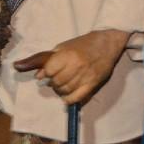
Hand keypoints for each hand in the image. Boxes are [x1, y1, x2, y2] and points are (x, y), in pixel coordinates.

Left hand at [13, 29, 128, 104]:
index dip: (45, 73)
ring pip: (66, 90)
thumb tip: (37, 75)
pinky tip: (66, 97)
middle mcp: (76, 66)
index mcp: (67, 54)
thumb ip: (49, 59)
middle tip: (53, 80)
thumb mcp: (64, 47)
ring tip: (60, 85)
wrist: (106, 44)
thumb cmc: (82, 44)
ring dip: (60, 90)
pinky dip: (69, 99)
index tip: (45, 74)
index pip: (49, 70)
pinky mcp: (92, 85)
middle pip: (57, 82)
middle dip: (52, 82)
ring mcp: (85, 77)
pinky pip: (77, 97)